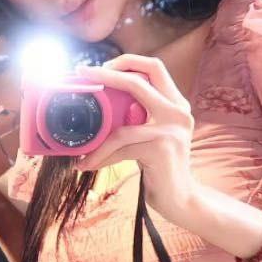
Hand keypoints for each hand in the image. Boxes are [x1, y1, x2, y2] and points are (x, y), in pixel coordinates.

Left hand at [73, 54, 198, 222]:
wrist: (180, 200)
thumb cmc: (160, 168)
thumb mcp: (151, 136)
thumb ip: (137, 118)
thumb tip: (99, 106)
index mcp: (176, 104)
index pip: (154, 67)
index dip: (126, 61)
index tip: (99, 67)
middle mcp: (178, 112)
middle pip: (139, 81)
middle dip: (106, 75)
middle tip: (82, 75)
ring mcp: (172, 129)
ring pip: (122, 127)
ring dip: (96, 142)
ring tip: (81, 154)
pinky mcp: (162, 148)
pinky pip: (121, 148)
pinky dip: (101, 158)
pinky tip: (89, 166)